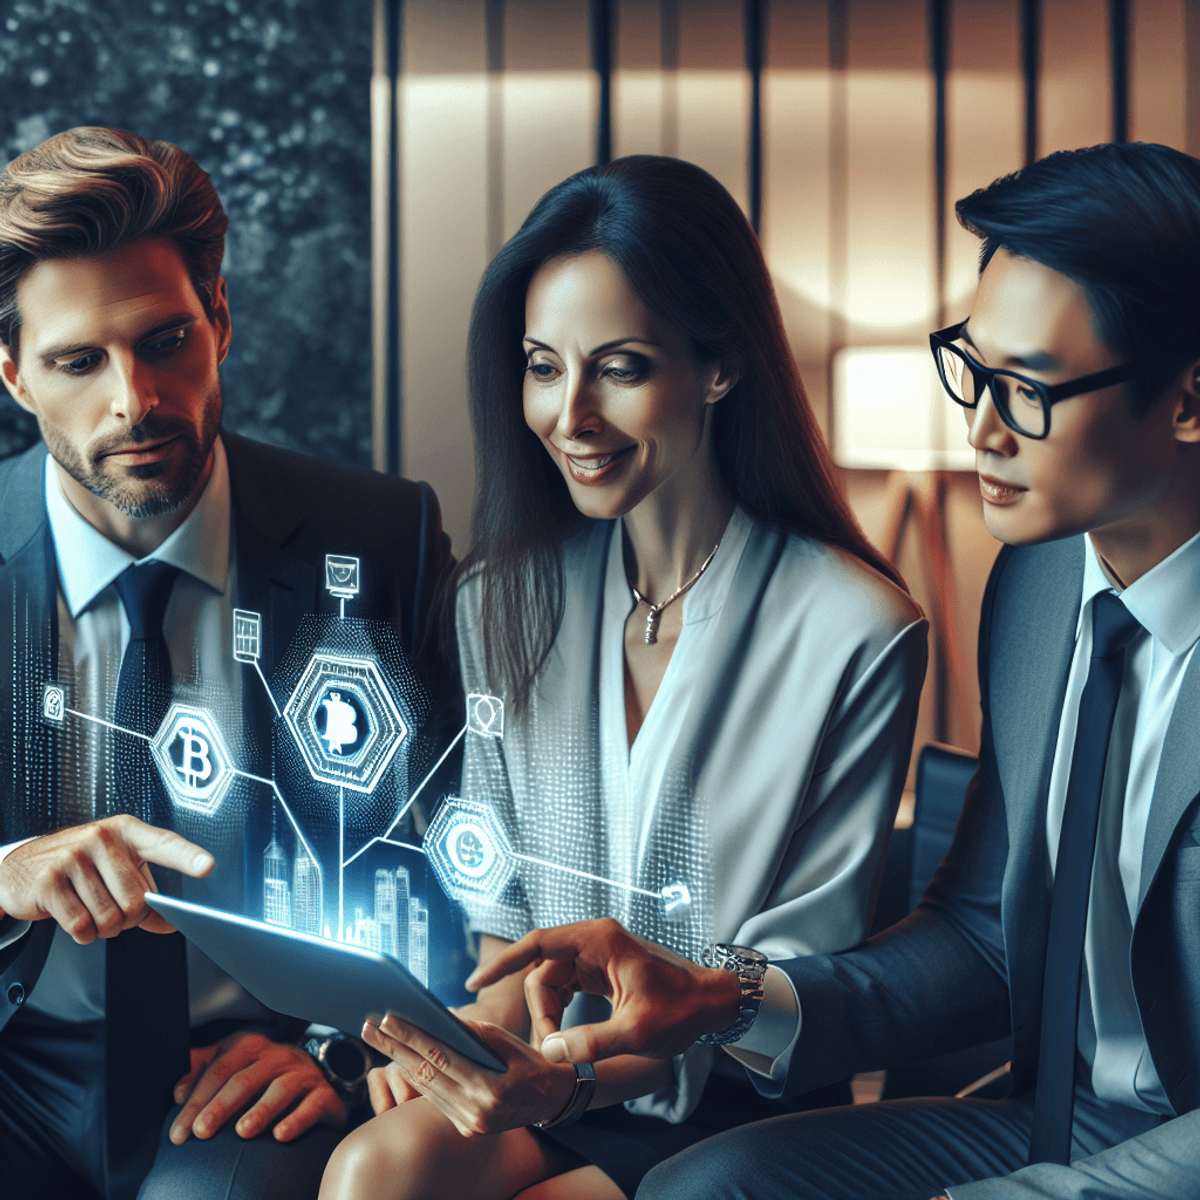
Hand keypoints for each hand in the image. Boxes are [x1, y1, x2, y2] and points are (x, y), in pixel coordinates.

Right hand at [0, 814, 214, 941]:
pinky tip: (74, 919)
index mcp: (126, 831)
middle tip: (112, 909)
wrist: (19, 868)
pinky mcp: (49, 881)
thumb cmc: (80, 868)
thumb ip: (146, 895)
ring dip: (104, 928)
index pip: (164, 843)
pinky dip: (83, 934)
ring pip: (110, 917)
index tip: (208, 866)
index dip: (187, 857)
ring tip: (90, 911)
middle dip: (128, 918)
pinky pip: (82, 926)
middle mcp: (102, 838)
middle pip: (137, 901)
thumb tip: (171, 923)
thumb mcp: (116, 872)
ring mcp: (73, 857)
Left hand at [171, 1030, 347, 1143]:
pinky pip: (312, 1104)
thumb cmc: (266, 1077)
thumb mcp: (234, 1065)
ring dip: (261, 1109)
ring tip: (243, 1131)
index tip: (180, 1130)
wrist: (318, 1080)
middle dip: (221, 1105)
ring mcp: (303, 1074)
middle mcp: (278, 1057)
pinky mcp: (324, 1094)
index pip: (219, 1070)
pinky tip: (281, 1135)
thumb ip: (204, 1070)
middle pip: (246, 1078)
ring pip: (281, 1088)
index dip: (197, 1099)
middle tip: (202, 1131)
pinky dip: (297, 1119)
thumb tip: (177, 1089)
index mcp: (251, 1047)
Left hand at [360, 998, 531, 1114]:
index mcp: (489, 1088)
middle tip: (370, 1027)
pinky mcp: (466, 1129)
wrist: (552, 1101)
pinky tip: (402, 1060)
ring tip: (379, 1039)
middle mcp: (476, 1112)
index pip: (441, 1057)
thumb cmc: (532, 1064)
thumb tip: (442, 1018)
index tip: (389, 1019)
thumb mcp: (508, 1041)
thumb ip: (475, 1032)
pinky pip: (436, 1101)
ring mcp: (469, 1125)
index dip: (412, 1037)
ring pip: (426, 1089)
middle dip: (394, 1048)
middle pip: (425, 1074)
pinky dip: (418, 1079)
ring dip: (400, 1063)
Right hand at [464, 918, 739, 1062]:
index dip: (503, 962)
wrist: (713, 1003)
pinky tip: (564, 1034)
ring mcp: (597, 955)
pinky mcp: (601, 971)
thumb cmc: (682, 1010)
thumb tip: (549, 1052)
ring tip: (559, 1046)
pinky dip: (560, 1011)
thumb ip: (591, 1042)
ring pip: (551, 981)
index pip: (538, 943)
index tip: (475, 982)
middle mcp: (594, 941)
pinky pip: (566, 987)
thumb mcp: (636, 1032)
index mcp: (599, 941)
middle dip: (538, 1009)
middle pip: (542, 969)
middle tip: (546, 1048)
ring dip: (548, 1013)